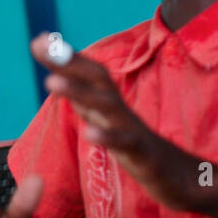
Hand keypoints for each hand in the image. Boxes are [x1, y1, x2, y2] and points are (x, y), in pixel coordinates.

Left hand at [29, 32, 201, 210]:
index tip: (38, 39)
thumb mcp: (104, 121)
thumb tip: (56, 76)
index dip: (65, 57)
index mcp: (110, 104)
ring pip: (107, 106)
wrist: (179, 177)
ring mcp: (132, 130)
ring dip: (79, 92)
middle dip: (68, 63)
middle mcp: (120, 111)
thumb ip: (83, 100)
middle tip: (41, 48)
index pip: (88, 73)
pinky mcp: (143, 154)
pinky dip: (107, 138)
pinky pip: (125, 144)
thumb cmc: (136, 147)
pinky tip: (88, 133)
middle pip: (97, 80)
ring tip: (51, 82)